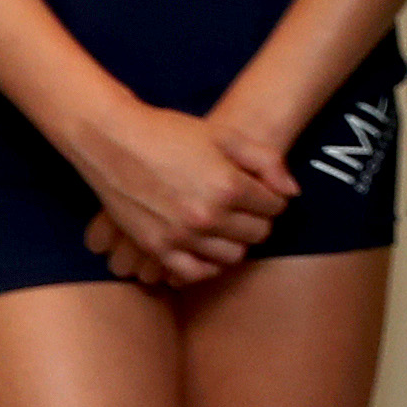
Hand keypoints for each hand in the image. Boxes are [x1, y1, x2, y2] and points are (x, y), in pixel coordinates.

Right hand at [61, 94, 291, 285]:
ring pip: (232, 257)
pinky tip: (208, 250)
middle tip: (247, 209)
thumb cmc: (172, 133)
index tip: (262, 192)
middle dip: (258, 220)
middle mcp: (208, 216)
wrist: (113, 141)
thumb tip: (292, 193)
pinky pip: (194, 274)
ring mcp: (181, 236)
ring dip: (236, 243)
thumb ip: (267, 162)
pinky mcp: (156, 248)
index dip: (272, 199)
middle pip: (257, 234)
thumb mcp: (226, 136)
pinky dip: (207, 266)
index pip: (275, 208)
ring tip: (228, 226)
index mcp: (229, 186)